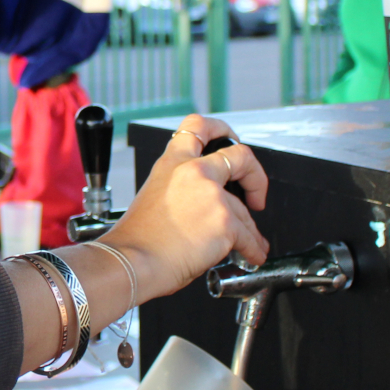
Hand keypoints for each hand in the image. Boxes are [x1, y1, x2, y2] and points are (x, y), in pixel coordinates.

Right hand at [104, 115, 270, 298]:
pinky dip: (253, 249)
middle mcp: (194, 172)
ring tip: (249, 244)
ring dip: (250, 230)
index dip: (222, 130)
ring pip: (245, 210)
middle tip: (255, 195)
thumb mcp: (153, 197)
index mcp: (172, 163)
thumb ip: (180, 190)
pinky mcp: (225, 222)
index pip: (198, 126)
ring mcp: (212, 195)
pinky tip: (251, 254)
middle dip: (256, 177)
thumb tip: (201, 205)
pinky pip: (249, 237)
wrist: (133, 263)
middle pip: (241, 157)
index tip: (232, 140)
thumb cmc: (137, 241)